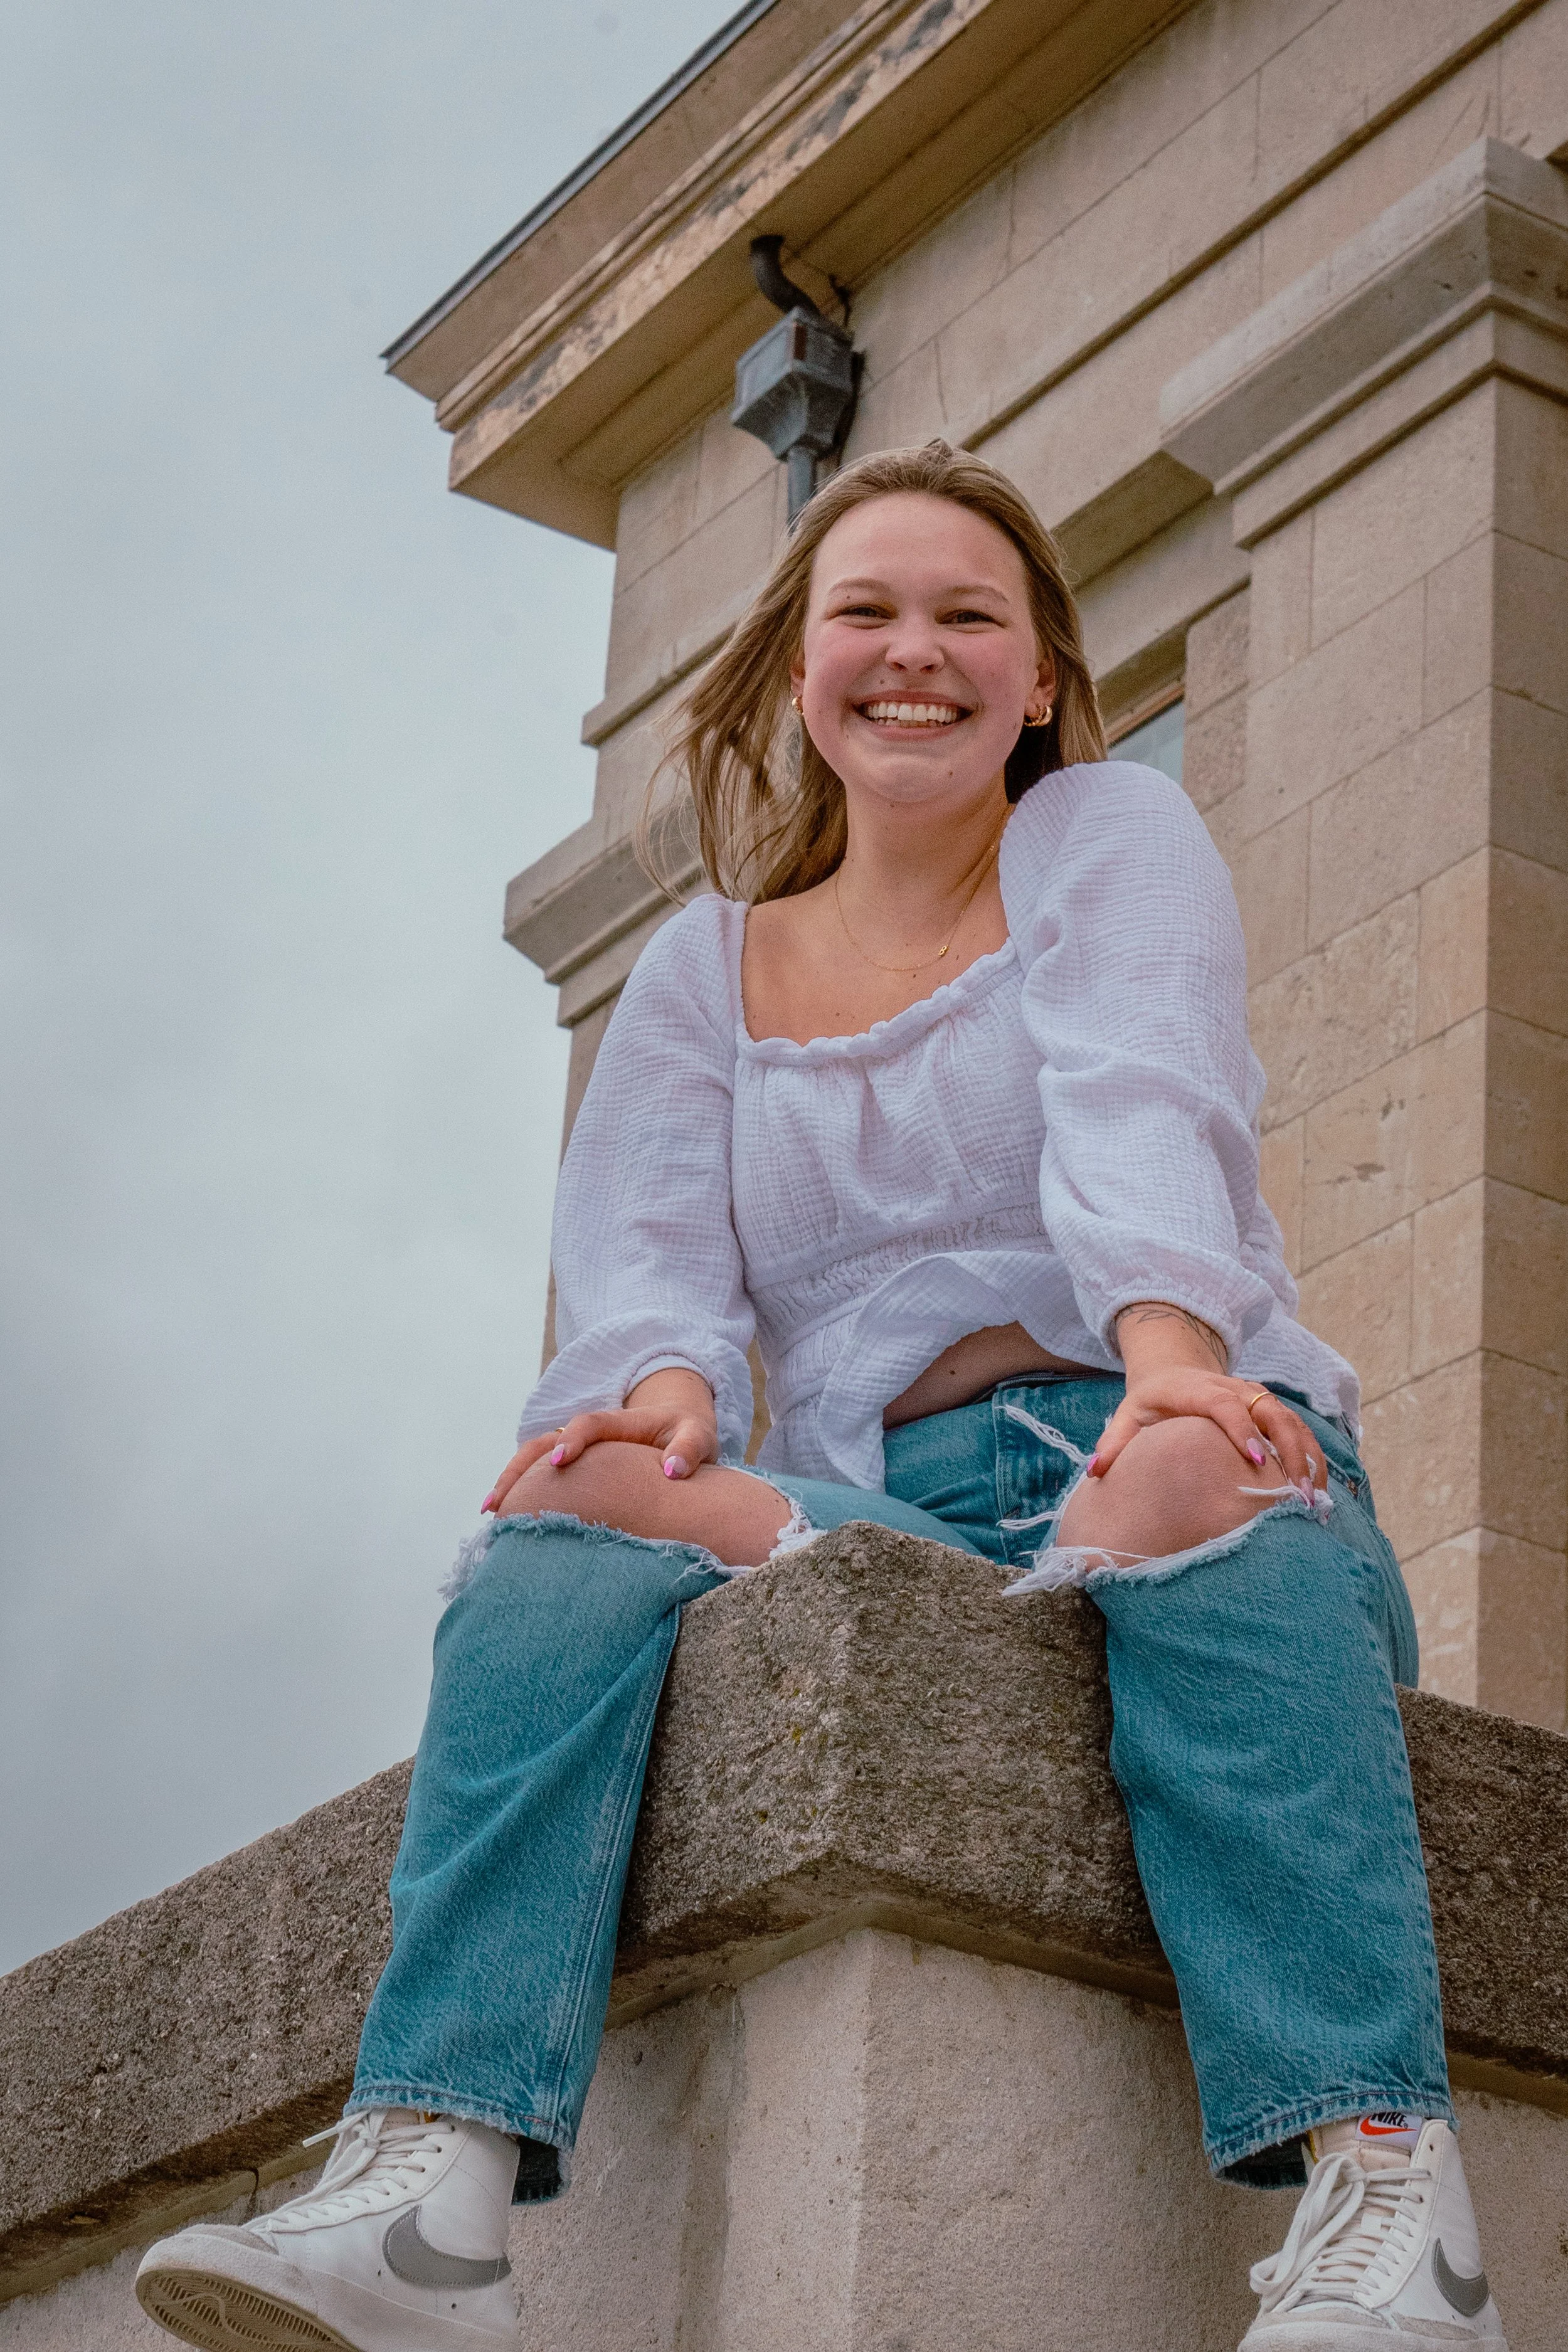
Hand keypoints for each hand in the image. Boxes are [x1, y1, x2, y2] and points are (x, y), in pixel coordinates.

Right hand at [482, 1369, 718, 1514]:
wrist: (680, 1429)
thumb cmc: (688, 1435)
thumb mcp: (698, 1436)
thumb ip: (689, 1449)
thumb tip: (672, 1470)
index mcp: (618, 1423)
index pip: (588, 1425)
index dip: (572, 1441)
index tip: (559, 1463)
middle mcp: (588, 1435)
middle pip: (543, 1443)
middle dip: (519, 1470)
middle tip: (498, 1503)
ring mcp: (576, 1451)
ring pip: (533, 1459)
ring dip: (510, 1482)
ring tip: (490, 1513)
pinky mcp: (574, 1469)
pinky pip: (540, 1477)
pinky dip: (521, 1493)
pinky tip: (507, 1520)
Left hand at [1093, 1303, 1323, 1501]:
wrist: (1175, 1368)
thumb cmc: (1152, 1400)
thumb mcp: (1127, 1415)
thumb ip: (1114, 1442)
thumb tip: (1096, 1471)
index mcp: (1200, 1390)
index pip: (1225, 1405)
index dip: (1242, 1431)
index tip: (1256, 1462)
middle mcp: (1236, 1389)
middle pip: (1271, 1414)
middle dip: (1289, 1451)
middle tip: (1297, 1493)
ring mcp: (1258, 1397)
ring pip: (1292, 1423)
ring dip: (1307, 1458)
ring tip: (1313, 1498)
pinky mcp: (1271, 1408)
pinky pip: (1299, 1430)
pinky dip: (1312, 1456)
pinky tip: (1318, 1489)